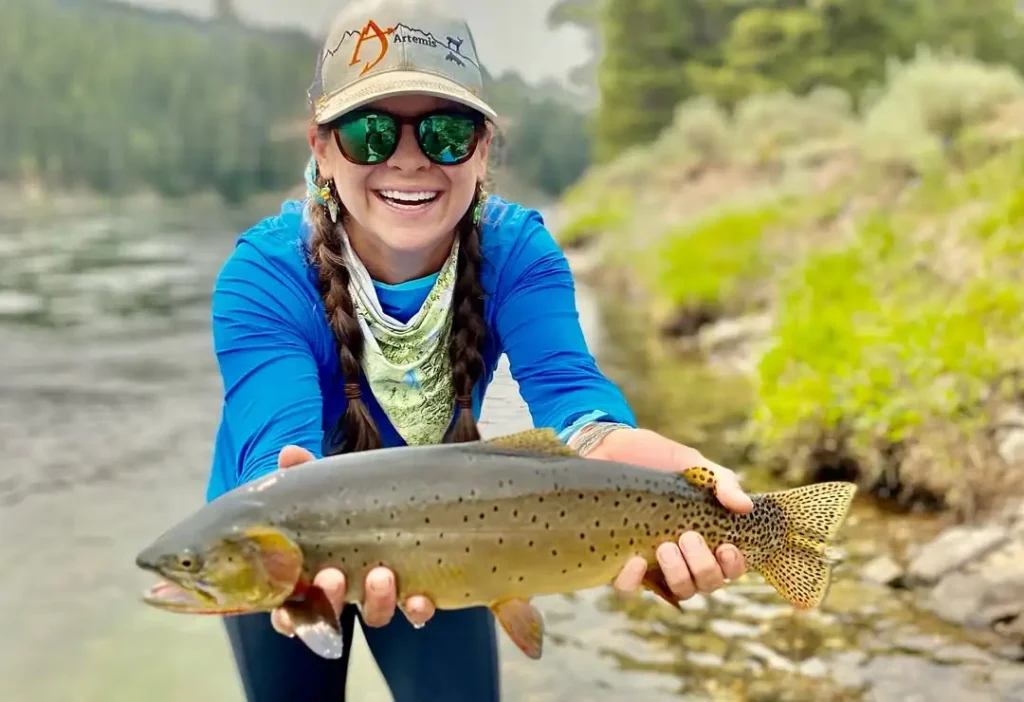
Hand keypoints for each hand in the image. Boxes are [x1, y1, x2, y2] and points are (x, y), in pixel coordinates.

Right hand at [268, 445, 435, 635]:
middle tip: (334, 577)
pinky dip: (417, 609)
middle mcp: (348, 591)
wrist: (404, 496)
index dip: (288, 617)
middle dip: (331, 599)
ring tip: (381, 574)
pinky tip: (420, 597)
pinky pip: (416, 613)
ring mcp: (381, 595)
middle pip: (332, 612)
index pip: (293, 608)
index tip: (288, 611)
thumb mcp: (330, 485)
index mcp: (316, 572)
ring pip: (375, 614)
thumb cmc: (353, 502)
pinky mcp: (415, 593)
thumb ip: (307, 473)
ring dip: (376, 601)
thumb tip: (289, 454)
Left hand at [585, 427, 750, 600]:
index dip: (733, 567)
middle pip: (705, 585)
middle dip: (703, 567)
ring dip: (677, 575)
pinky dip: (634, 581)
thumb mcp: (693, 465)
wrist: (610, 446)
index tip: (726, 547)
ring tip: (665, 546)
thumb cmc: (656, 457)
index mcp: (705, 536)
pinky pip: (629, 588)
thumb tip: (745, 506)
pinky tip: (636, 560)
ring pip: (676, 591)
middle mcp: (682, 556)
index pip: (728, 568)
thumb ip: (721, 482)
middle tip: (688, 537)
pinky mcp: (618, 561)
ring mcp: (652, 562)